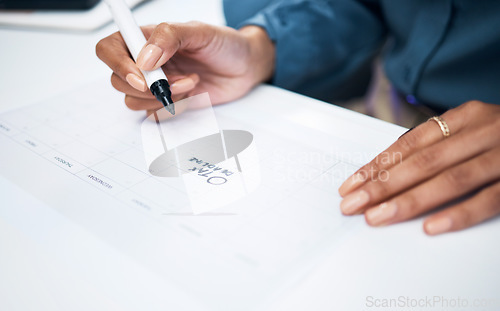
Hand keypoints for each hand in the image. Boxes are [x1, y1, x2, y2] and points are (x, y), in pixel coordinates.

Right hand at [96, 22, 274, 115]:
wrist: (246, 67)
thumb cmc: (225, 44)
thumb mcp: (200, 32)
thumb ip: (170, 37)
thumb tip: (145, 57)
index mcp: (147, 38)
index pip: (110, 48)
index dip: (119, 65)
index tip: (142, 76)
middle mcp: (146, 62)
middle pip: (119, 80)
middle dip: (147, 86)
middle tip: (176, 81)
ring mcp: (156, 84)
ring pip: (133, 100)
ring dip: (162, 98)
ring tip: (189, 83)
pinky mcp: (168, 102)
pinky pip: (153, 114)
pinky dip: (171, 109)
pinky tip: (190, 94)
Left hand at [338, 101, 499, 234]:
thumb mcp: (472, 129)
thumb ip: (438, 143)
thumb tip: (388, 165)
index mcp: (467, 116)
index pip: (410, 143)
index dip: (378, 165)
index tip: (351, 185)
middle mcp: (485, 130)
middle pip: (423, 162)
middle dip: (382, 185)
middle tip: (353, 204)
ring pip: (450, 179)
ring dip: (409, 201)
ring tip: (378, 217)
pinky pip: (490, 199)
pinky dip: (459, 213)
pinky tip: (431, 227)